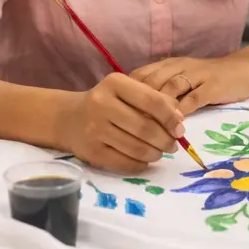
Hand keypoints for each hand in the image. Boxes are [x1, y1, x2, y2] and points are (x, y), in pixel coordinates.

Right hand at [56, 72, 187, 172]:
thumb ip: (154, 100)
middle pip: (146, 128)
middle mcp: (102, 104)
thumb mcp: (127, 92)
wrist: (68, 118)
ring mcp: (95, 129)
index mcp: (115, 83)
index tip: (180, 129)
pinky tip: (143, 160)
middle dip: (165, 140)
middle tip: (172, 145)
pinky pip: (125, 163)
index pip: (152, 101)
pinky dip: (141, 164)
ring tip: (158, 152)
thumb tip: (178, 121)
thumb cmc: (106, 103)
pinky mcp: (92, 152)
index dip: (171, 118)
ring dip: (155, 154)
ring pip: (137, 148)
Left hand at [129, 54, 248, 115]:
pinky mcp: (212, 86)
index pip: (140, 75)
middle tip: (130, 125)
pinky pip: (193, 99)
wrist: (243, 69)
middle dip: (139, 104)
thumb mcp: (180, 78)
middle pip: (151, 82)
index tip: (120, 112)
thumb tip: (133, 109)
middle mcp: (179, 66)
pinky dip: (182, 112)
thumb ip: (160, 89)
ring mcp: (196, 75)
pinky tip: (175, 126)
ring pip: (170, 89)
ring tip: (150, 129)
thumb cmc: (207, 77)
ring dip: (158, 110)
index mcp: (168, 64)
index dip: (128, 94)